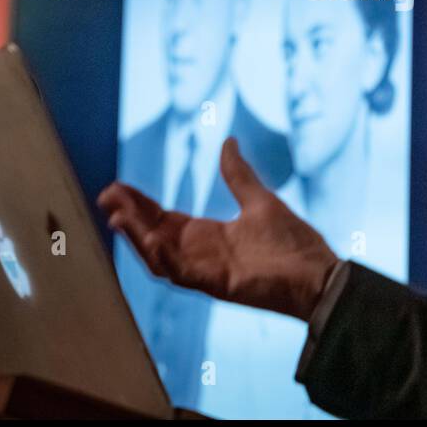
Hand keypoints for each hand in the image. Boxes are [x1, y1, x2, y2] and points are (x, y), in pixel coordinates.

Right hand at [98, 137, 339, 320]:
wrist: (319, 273)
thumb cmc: (294, 242)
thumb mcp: (260, 200)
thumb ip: (238, 174)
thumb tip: (228, 142)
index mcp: (209, 235)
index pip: (164, 218)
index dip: (140, 204)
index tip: (117, 187)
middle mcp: (201, 254)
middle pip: (154, 235)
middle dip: (129, 217)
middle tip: (106, 196)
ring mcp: (206, 270)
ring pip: (159, 256)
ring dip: (138, 238)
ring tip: (117, 217)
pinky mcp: (216, 283)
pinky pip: (182, 273)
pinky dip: (164, 257)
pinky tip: (150, 239)